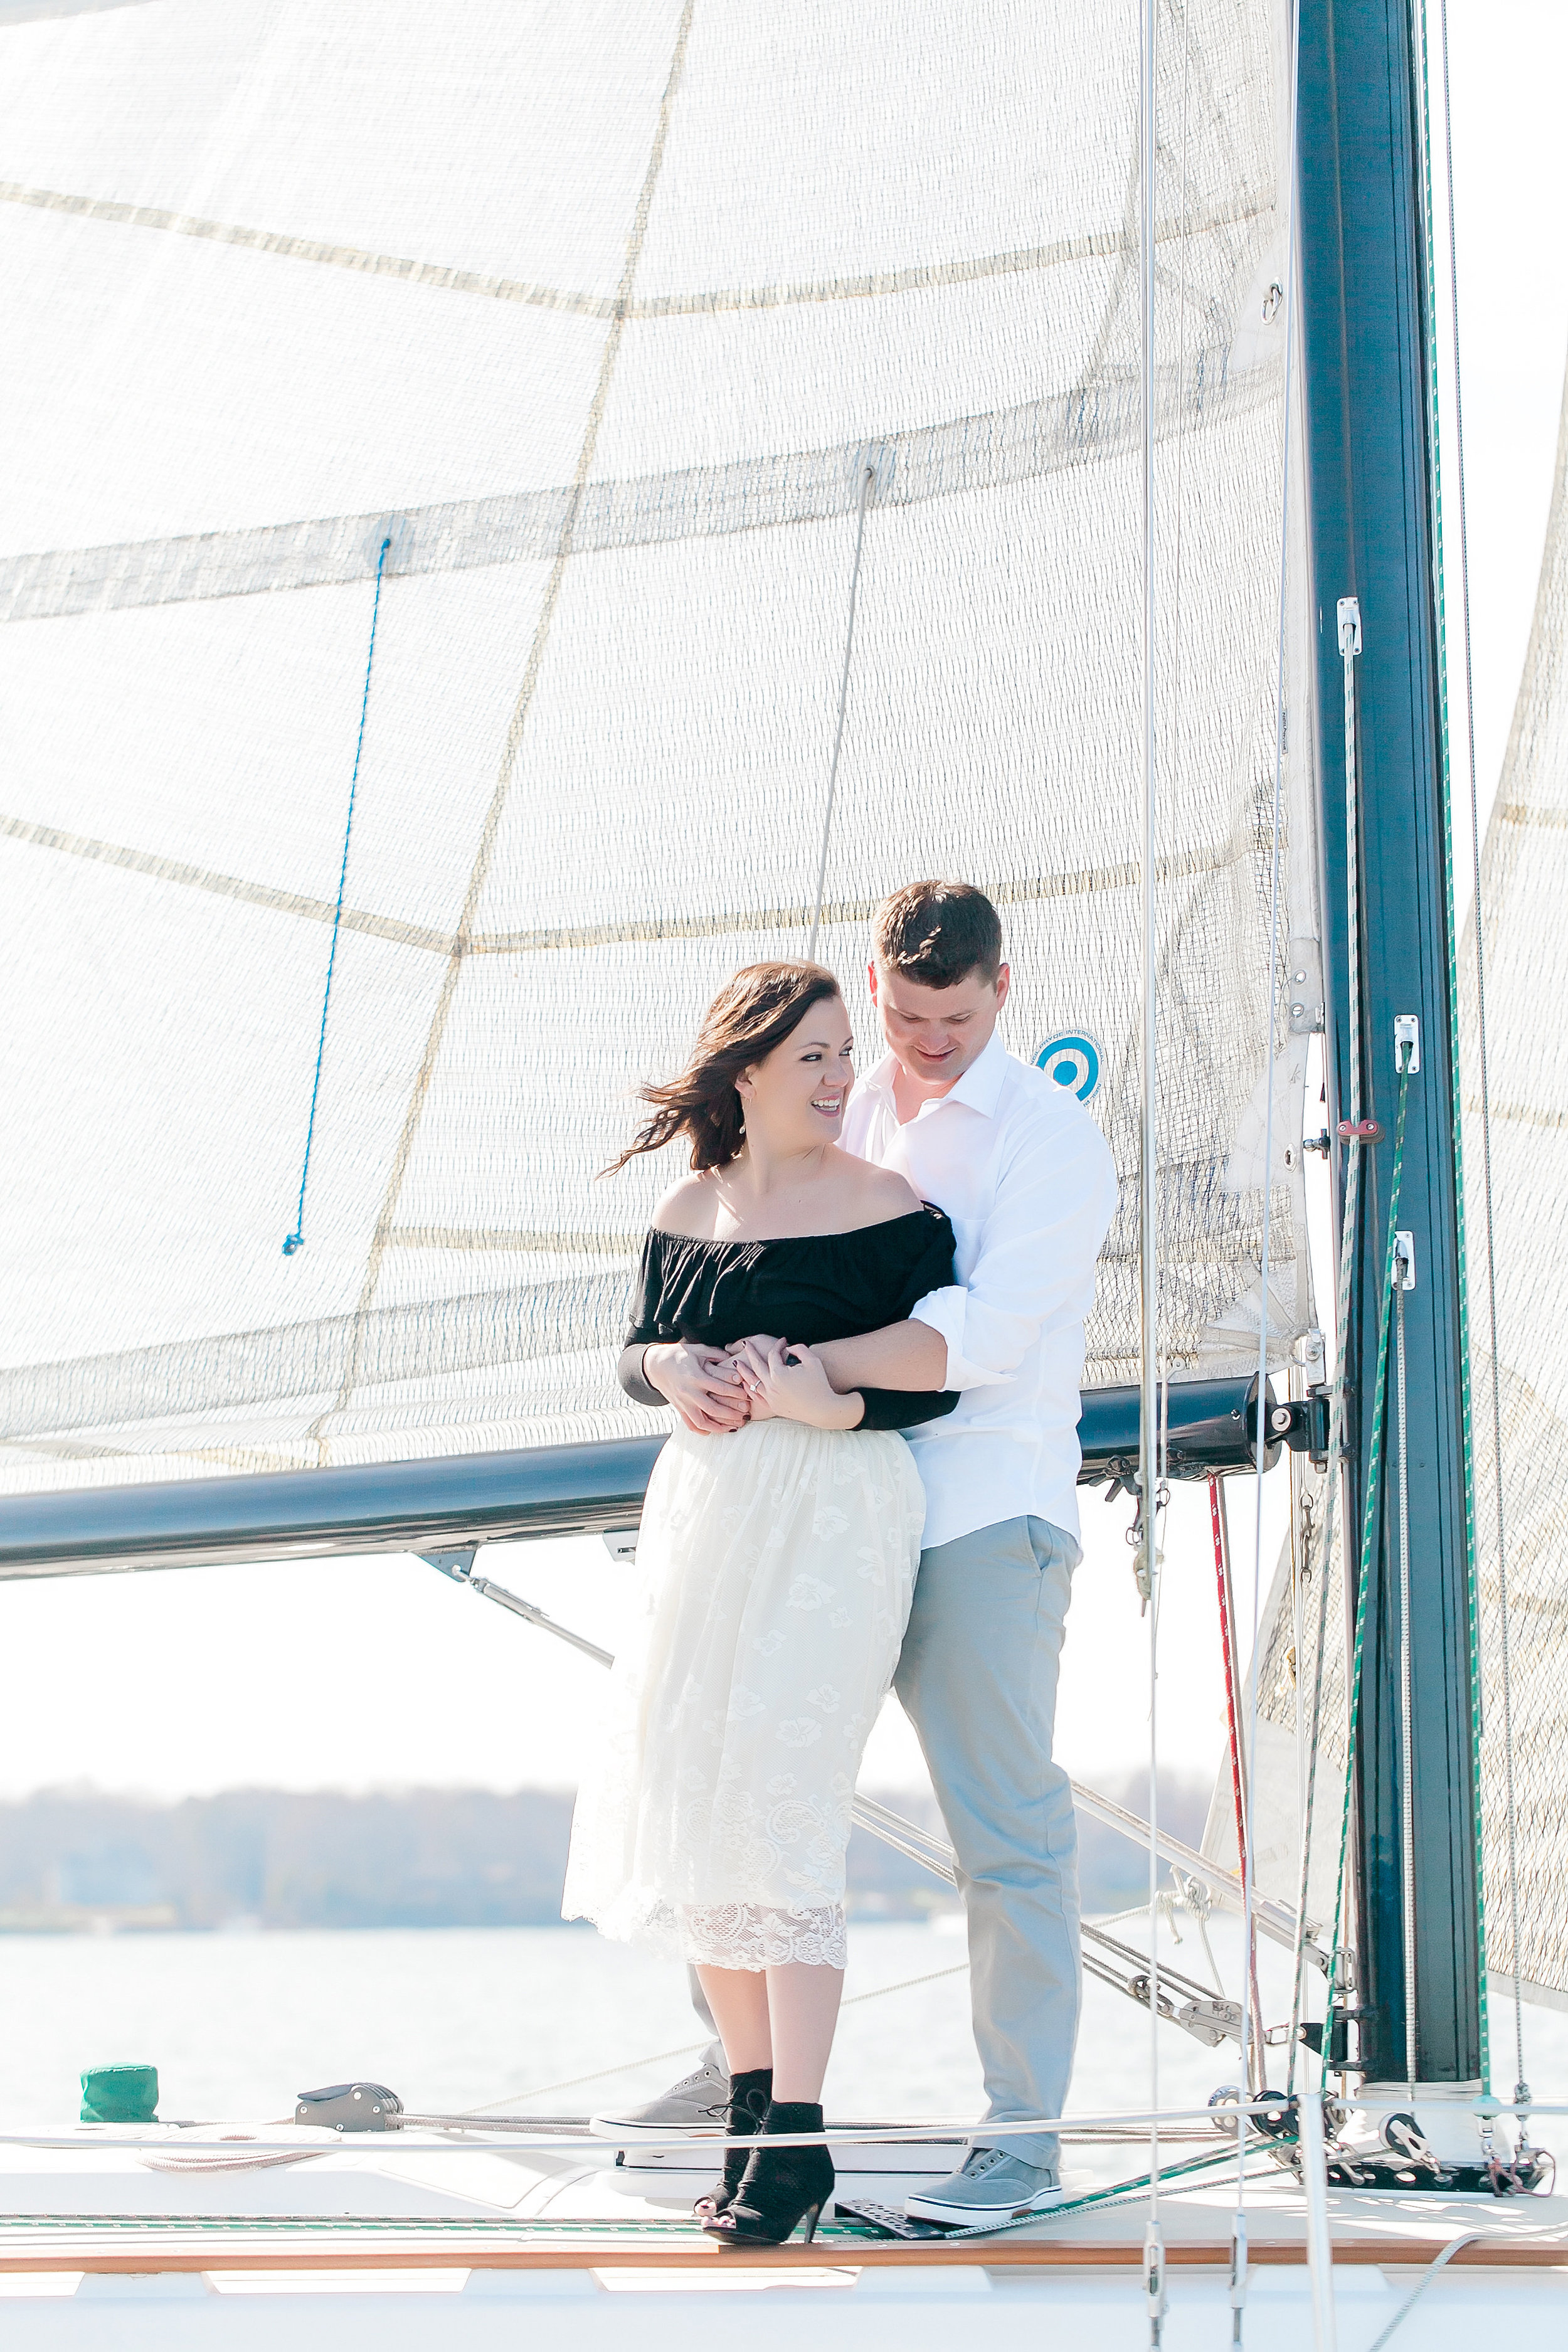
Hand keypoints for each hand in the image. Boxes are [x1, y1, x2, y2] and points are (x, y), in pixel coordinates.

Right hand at [642, 1340, 750, 1434]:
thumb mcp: (698, 1350)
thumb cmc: (679, 1355)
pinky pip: (690, 1424)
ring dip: (719, 1427)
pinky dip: (702, 1430)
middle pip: (713, 1408)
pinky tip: (714, 1431)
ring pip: (702, 1421)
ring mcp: (683, 1403)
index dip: (735, 1392)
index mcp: (695, 1377)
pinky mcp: (679, 1408)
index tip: (746, 1394)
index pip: (719, 1387)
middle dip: (731, 1413)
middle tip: (746, 1414)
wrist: (655, 1365)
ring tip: (734, 1426)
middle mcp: (688, 1392)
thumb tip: (735, 1360)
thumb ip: (716, 1355)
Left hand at [729, 1338, 863, 1429]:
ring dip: (743, 1372)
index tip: (783, 1341)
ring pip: (752, 1383)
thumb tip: (788, 1348)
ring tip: (737, 1364)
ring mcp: (770, 1398)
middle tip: (745, 1344)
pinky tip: (746, 1384)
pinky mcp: (773, 1407)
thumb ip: (799, 1349)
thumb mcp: (813, 1360)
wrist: (823, 1409)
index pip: (773, 1355)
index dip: (778, 1346)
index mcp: (779, 1374)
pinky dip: (749, 1390)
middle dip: (750, 1353)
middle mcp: (771, 1386)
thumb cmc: (820, 1384)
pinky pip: (756, 1397)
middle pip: (756, 1366)